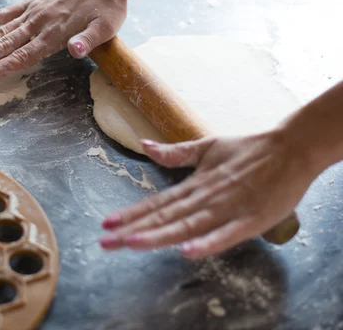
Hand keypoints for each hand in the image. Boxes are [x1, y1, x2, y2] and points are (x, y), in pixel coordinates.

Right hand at [0, 0, 126, 81]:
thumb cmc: (107, 7)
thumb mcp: (106, 27)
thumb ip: (89, 40)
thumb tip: (75, 52)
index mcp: (53, 35)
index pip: (21, 56)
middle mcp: (37, 24)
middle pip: (3, 45)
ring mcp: (31, 13)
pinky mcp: (30, 3)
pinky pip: (3, 13)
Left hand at [99, 130, 316, 258]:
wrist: (290, 148)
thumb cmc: (248, 150)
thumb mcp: (207, 147)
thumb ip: (176, 152)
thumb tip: (145, 145)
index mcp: (195, 185)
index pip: (157, 203)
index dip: (131, 213)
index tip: (106, 223)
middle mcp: (204, 198)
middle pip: (164, 218)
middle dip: (133, 230)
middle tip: (105, 242)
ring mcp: (226, 209)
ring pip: (186, 226)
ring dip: (158, 235)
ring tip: (131, 243)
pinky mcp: (251, 220)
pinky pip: (226, 235)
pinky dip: (207, 243)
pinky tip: (186, 251)